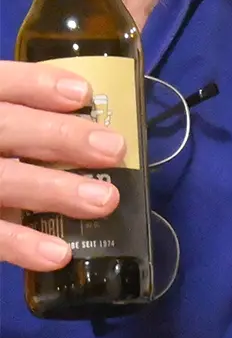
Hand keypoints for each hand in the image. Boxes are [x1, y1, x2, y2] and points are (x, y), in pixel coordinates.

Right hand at [0, 61, 124, 270]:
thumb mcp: (5, 109)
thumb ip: (29, 102)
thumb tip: (93, 98)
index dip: (37, 84)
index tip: (83, 93)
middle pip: (4, 127)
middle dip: (59, 137)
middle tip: (114, 148)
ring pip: (2, 181)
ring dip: (53, 191)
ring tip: (105, 201)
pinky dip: (19, 245)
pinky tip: (59, 252)